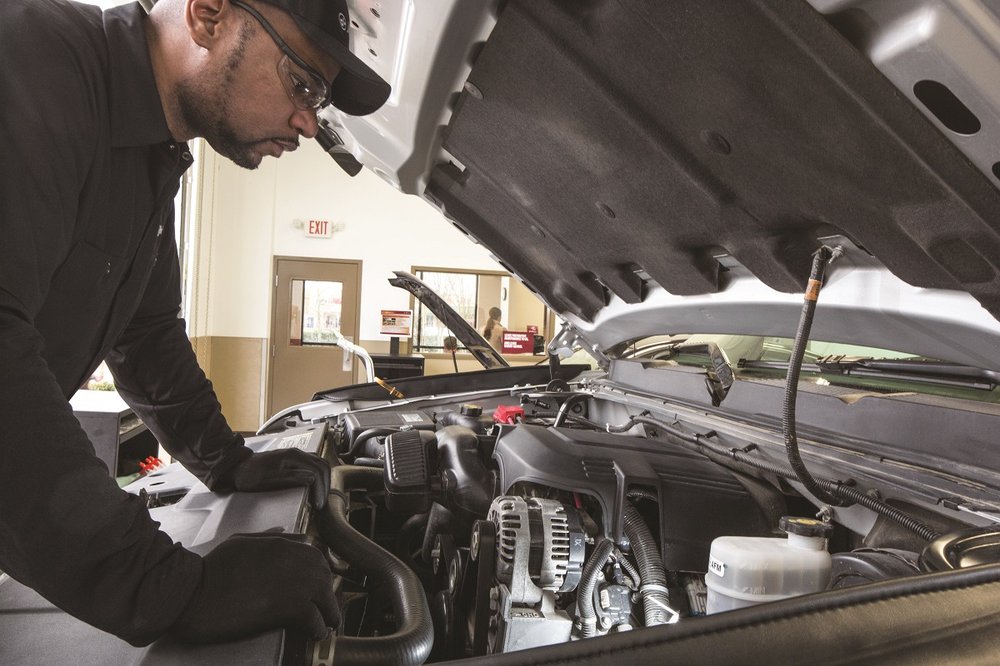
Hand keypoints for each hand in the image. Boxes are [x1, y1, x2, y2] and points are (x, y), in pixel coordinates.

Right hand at [170, 536, 339, 643]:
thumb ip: (266, 537)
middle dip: (327, 595)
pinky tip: (314, 633)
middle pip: (325, 578)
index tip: (318, 589)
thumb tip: (285, 531)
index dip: (319, 575)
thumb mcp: (240, 542)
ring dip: (328, 613)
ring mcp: (295, 583)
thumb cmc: (210, 569)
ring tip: (325, 625)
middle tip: (326, 610)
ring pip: (326, 598)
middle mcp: (294, 560)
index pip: (316, 557)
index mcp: (282, 544)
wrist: (193, 594)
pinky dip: (317, 628)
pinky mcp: (290, 606)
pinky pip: (315, 618)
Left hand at [232, 449, 330, 508]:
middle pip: (322, 466)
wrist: (238, 467)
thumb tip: (312, 478)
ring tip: (319, 498)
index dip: (321, 488)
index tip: (317, 504)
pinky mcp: (294, 461)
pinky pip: (313, 466)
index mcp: (293, 456)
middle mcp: (298, 453)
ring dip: (323, 481)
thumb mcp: (267, 479)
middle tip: (320, 504)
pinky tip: (314, 489)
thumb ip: (291, 477)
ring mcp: (297, 456)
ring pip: (320, 465)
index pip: (317, 470)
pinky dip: (318, 478)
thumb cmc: (250, 475)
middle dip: (325, 486)